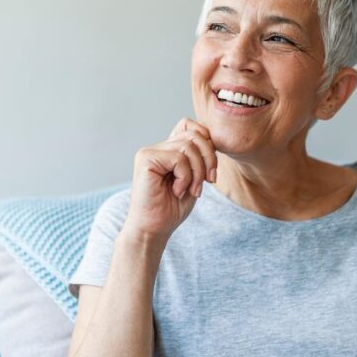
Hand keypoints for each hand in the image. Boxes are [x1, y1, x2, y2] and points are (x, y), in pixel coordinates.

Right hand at [122, 117, 217, 248]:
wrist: (153, 230)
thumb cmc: (172, 208)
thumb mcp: (194, 179)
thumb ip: (199, 157)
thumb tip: (211, 137)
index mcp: (167, 150)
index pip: (191, 126)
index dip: (207, 142)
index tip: (211, 170)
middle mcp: (156, 147)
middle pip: (194, 135)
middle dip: (209, 159)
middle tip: (208, 182)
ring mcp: (149, 152)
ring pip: (188, 147)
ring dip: (198, 172)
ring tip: (192, 190)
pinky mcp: (146, 160)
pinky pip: (178, 158)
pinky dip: (185, 177)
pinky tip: (177, 191)